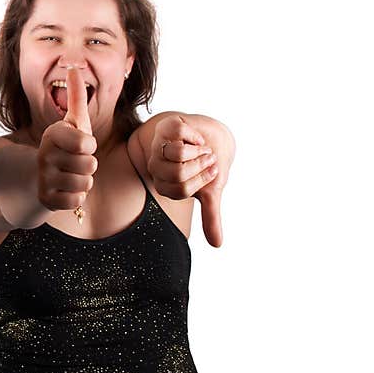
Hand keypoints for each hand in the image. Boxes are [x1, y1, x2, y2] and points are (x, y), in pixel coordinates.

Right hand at [37, 66, 97, 210]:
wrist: (41, 176)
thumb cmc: (66, 145)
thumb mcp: (73, 122)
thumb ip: (76, 96)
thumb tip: (74, 67)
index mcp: (53, 135)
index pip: (85, 143)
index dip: (89, 145)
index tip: (81, 144)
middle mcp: (44, 156)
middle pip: (89, 165)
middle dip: (89, 165)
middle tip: (77, 161)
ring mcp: (44, 179)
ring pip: (84, 184)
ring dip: (83, 181)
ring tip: (72, 174)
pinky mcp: (46, 199)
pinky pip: (76, 201)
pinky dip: (77, 197)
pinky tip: (67, 188)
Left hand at [148, 115, 233, 246]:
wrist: (211, 135)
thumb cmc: (208, 165)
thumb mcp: (210, 191)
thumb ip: (210, 216)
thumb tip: (217, 245)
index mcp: (164, 184)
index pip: (180, 189)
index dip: (201, 179)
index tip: (211, 171)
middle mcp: (156, 167)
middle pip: (177, 173)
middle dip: (201, 165)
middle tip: (208, 158)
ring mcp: (157, 146)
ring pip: (177, 153)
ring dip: (199, 150)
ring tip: (202, 148)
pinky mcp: (164, 127)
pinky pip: (180, 133)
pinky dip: (195, 135)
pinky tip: (195, 136)